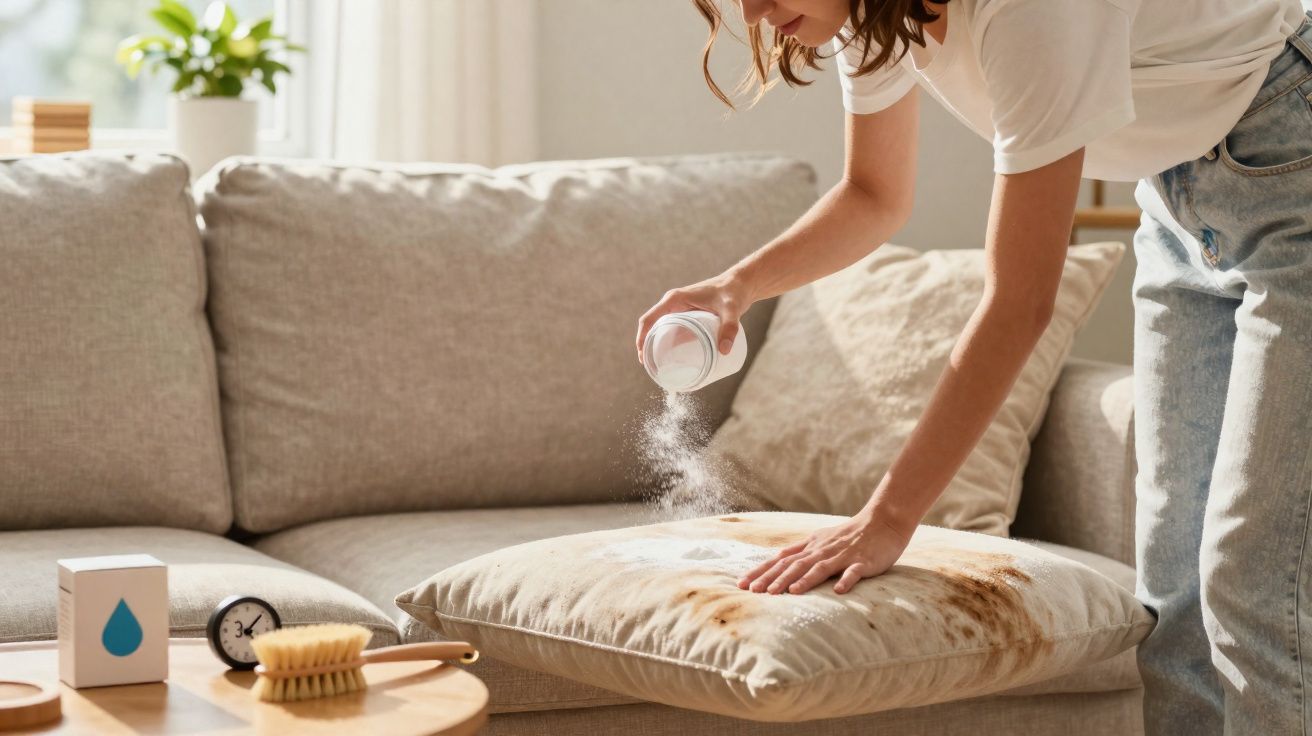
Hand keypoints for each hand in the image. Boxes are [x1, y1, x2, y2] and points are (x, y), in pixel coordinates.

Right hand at [636, 270, 754, 364]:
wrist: (741, 284)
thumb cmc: (734, 292)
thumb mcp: (731, 309)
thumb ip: (729, 328)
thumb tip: (725, 351)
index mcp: (675, 299)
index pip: (649, 319)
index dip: (641, 338)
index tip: (642, 358)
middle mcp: (674, 303)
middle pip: (652, 325)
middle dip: (647, 346)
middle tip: (652, 368)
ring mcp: (680, 309)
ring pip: (661, 328)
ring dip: (657, 345)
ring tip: (660, 367)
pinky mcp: (689, 314)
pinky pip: (673, 329)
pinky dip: (669, 342)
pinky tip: (673, 357)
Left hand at [738, 509, 913, 594]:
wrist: (883, 522)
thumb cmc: (849, 535)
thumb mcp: (820, 540)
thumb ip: (800, 552)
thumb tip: (776, 561)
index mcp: (811, 547)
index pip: (780, 560)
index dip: (761, 571)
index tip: (742, 584)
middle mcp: (822, 550)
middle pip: (794, 565)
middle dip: (773, 578)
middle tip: (755, 592)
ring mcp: (842, 556)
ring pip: (819, 568)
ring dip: (804, 580)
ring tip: (788, 592)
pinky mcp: (863, 562)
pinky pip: (853, 572)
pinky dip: (845, 581)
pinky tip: (837, 591)